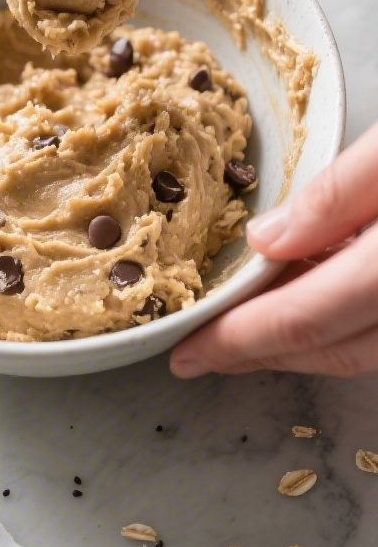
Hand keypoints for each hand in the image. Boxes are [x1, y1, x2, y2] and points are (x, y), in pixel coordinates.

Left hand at [170, 123, 377, 377]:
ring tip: (242, 327)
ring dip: (301, 341)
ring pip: (361, 349)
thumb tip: (263, 239)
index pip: (304, 320)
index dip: (238, 340)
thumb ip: (337, 193)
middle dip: (261, 351)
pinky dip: (341, 320)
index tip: (186, 352)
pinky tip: (308, 293)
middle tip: (203, 352)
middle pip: (333, 350)